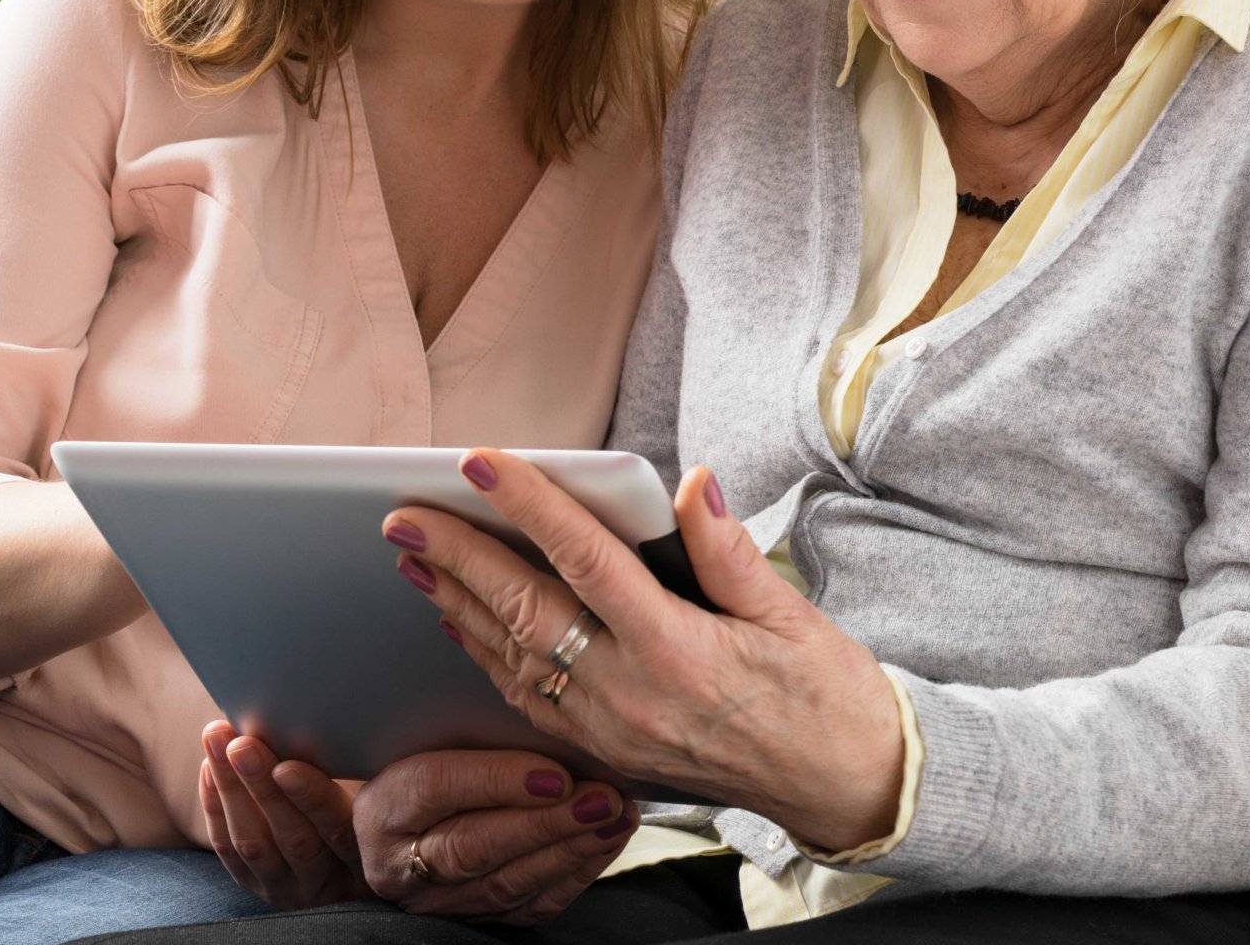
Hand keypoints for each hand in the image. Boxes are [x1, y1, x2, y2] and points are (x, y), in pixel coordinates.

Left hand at [199, 722, 368, 909]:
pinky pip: (230, 853)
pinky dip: (216, 808)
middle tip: (240, 745)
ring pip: (253, 845)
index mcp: (366, 860)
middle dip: (261, 788)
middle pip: (292, 838)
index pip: (340, 831)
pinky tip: (209, 768)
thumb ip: (373, 779)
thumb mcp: (380, 801)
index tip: (288, 766)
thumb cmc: (374, 813)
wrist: (347, 868)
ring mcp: (289, 889)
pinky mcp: (258, 886)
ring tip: (216, 742)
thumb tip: (347, 726)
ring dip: (230, 790)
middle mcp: (327, 882)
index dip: (313, 799)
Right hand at [352, 748, 638, 924]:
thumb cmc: (419, 764)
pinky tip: (605, 843)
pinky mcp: (476, 919)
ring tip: (614, 816)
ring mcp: (439, 900)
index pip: (434, 788)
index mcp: (381, 808)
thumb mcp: (423, 741)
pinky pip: (530, 906)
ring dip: (570, 849)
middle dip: (545, 823)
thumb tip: (537, 709)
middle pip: (473, 845)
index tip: (554, 773)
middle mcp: (400, 864)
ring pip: (507, 882)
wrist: (403, 825)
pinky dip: (575, 875)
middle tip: (600, 798)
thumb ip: (466, 731)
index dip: (495, 780)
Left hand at [384, 455, 904, 853]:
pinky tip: (464, 624)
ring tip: (414, 559)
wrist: (844, 786)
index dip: (528, 506)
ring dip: (458, 605)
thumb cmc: (826, 694)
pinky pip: (531, 700)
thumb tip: (691, 484)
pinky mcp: (610, 752)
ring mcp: (613, 730)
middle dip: (458, 558)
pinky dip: (489, 656)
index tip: (481, 463)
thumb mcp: (791, 612)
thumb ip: (728, 550)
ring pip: (515, 659)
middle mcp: (633, 694)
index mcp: (678, 650)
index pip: (585, 561)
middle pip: (526, 612)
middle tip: (405, 514)